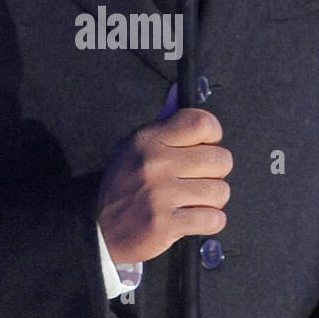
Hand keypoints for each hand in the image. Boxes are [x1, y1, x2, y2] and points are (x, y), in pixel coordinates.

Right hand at [96, 103, 231, 263]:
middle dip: (215, 173)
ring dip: (212, 200)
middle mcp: (154, 164)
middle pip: (220, 159)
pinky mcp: (165, 225)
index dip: (213, 136)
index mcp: (148, 140)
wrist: (98, 229)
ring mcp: (160, 195)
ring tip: (193, 201)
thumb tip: (180, 88)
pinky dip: (210, 222)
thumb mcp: (134, 147)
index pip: (202, 123)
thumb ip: (164, 122)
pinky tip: (192, 219)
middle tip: (197, 180)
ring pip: (220, 191)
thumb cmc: (122, 186)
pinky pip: (214, 219)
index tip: (205, 147)